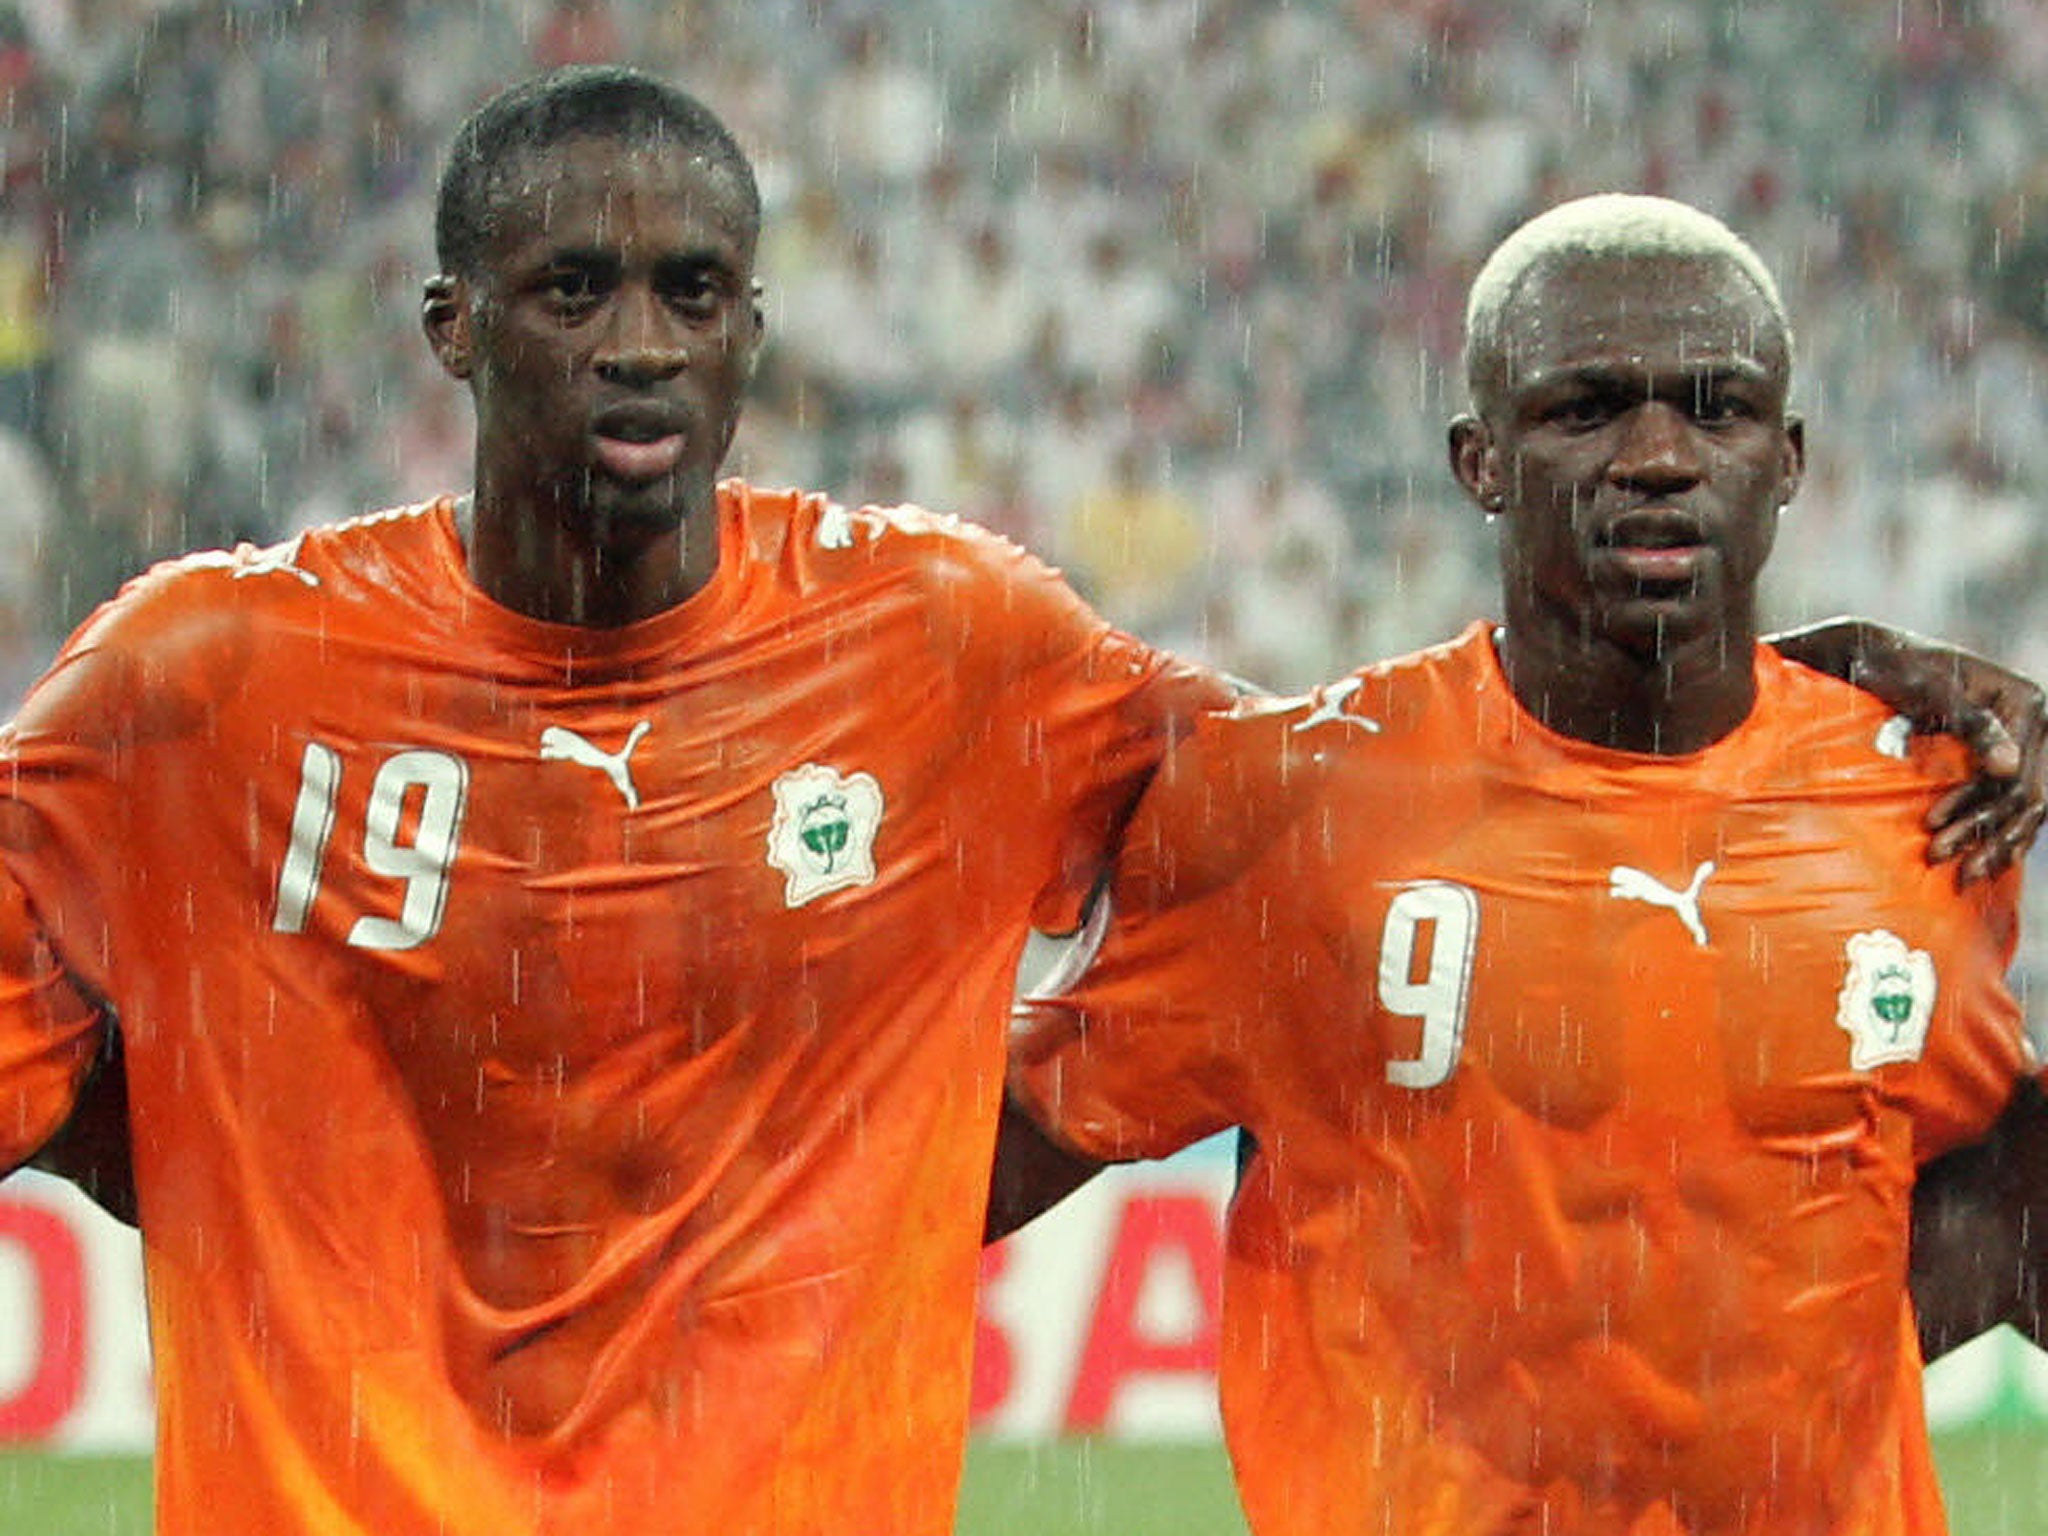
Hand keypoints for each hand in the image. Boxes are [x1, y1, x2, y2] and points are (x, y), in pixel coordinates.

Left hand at [1769, 617, 2047, 884]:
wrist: (1876, 655)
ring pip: (2018, 805)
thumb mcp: (1929, 693)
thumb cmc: (1897, 668)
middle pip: (2021, 795)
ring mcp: (2021, 738)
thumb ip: (1972, 726)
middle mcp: (2033, 721)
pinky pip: (2008, 800)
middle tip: (1946, 864)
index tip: (1934, 829)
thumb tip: (2007, 770)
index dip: (1979, 809)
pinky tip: (1980, 858)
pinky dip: (1994, 829)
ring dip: (1991, 841)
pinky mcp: (2000, 752)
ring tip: (1962, 873)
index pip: (2016, 777)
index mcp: (2025, 703)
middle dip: (1985, 834)